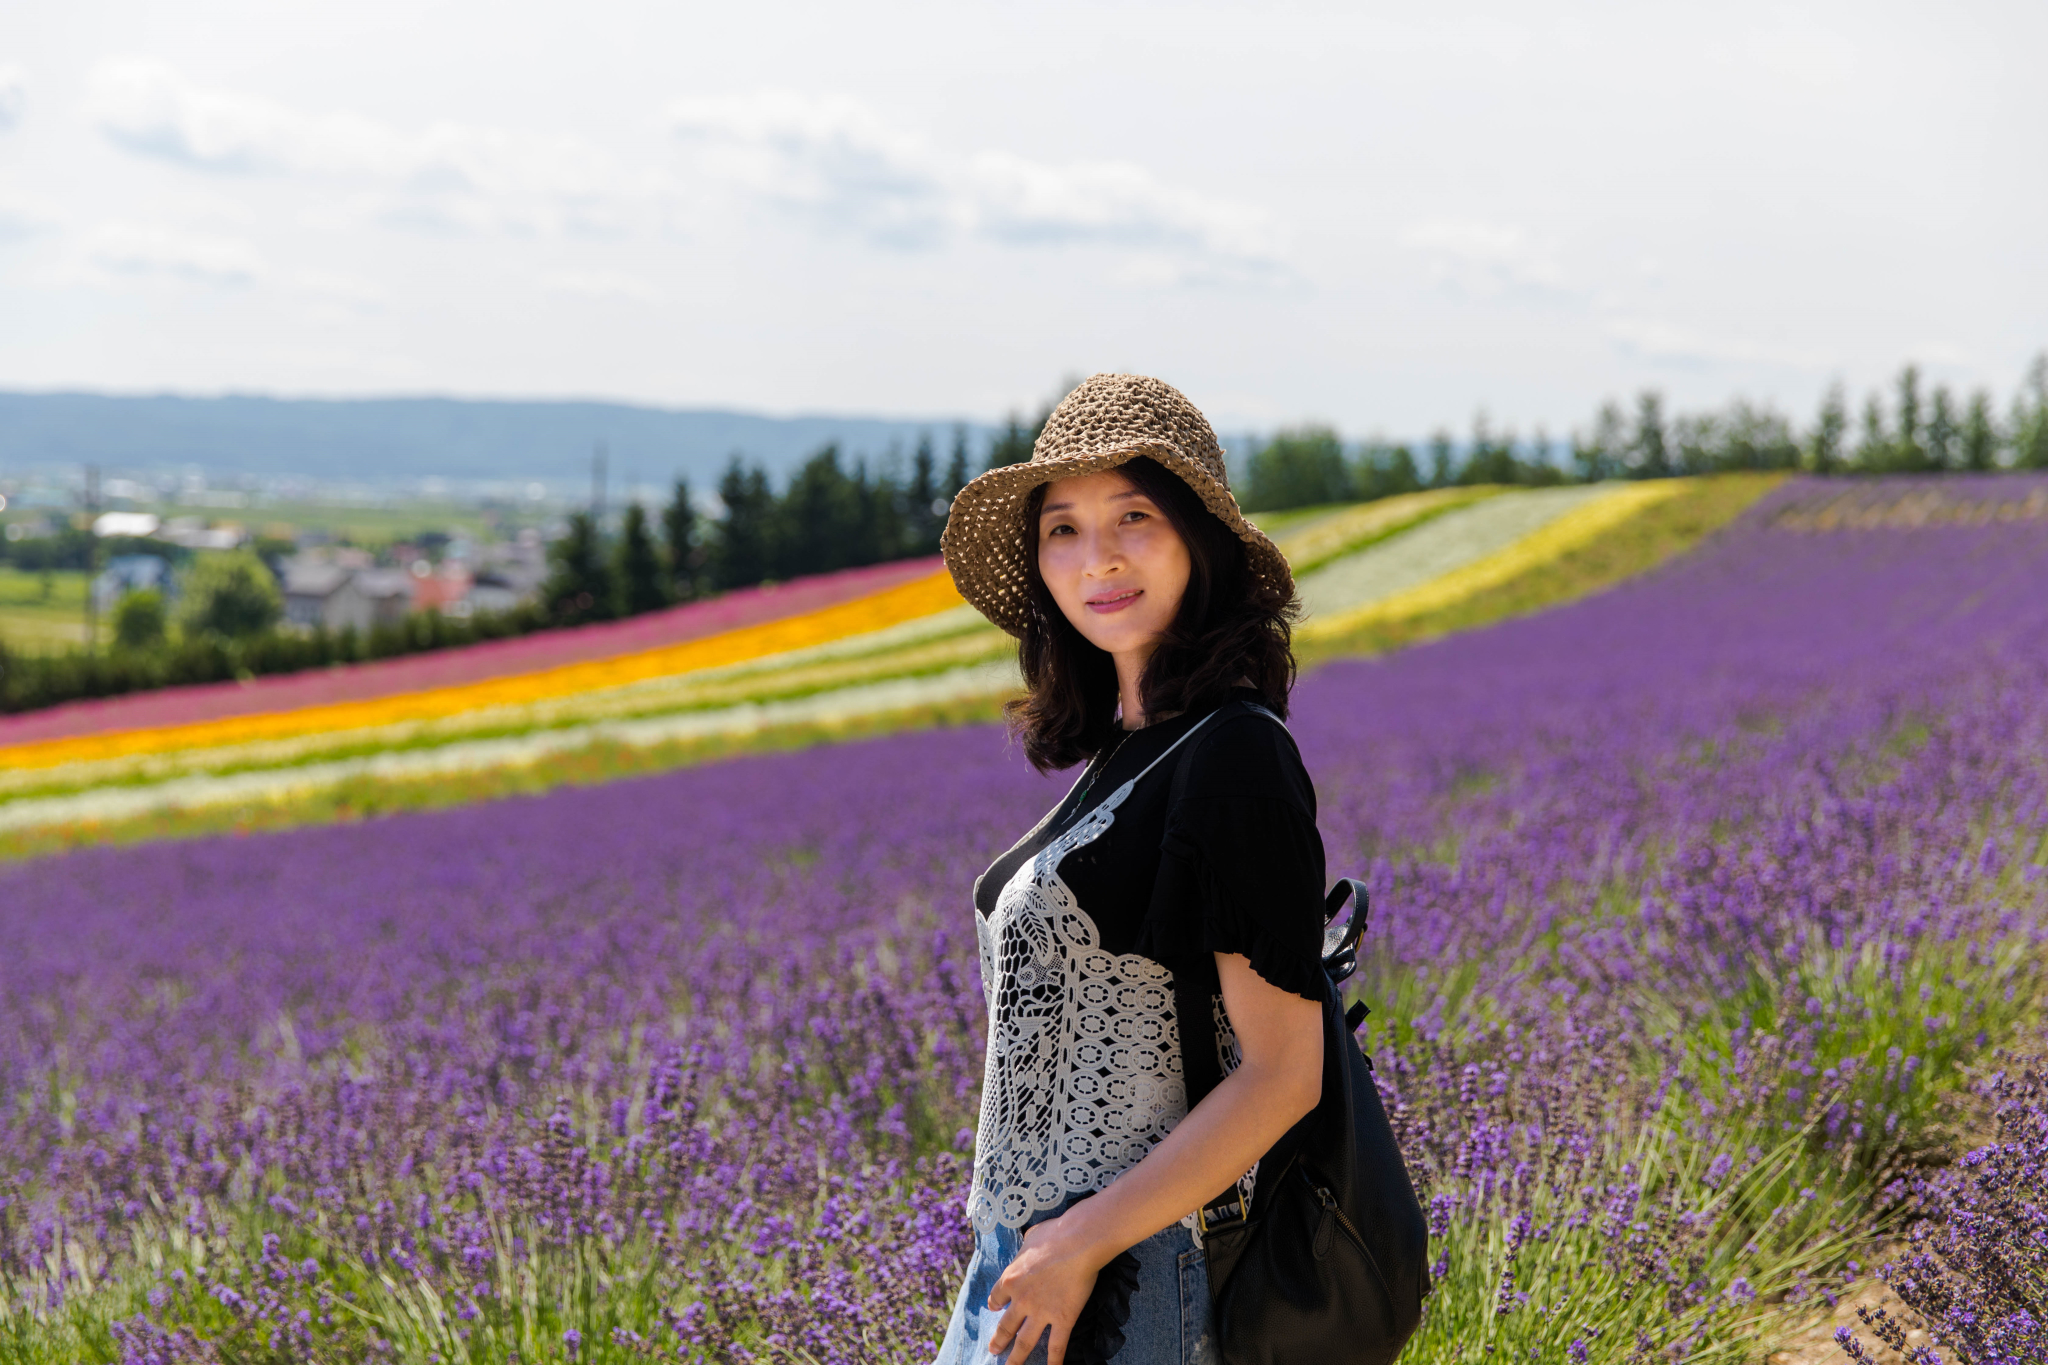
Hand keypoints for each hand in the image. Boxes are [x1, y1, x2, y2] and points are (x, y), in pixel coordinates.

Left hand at [985, 1214, 1106, 1364]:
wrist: (1077, 1241)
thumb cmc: (1055, 1234)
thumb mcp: (1031, 1236)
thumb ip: (1026, 1247)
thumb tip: (1031, 1243)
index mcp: (1011, 1278)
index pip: (997, 1296)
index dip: (995, 1304)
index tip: (994, 1308)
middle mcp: (1022, 1300)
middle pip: (1006, 1326)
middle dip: (998, 1340)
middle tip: (993, 1350)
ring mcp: (1041, 1312)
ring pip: (1025, 1342)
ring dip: (1016, 1358)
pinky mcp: (1063, 1319)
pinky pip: (1057, 1346)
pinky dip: (1053, 1362)